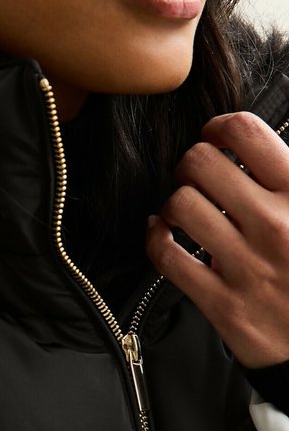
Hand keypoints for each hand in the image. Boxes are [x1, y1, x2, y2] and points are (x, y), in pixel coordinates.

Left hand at [145, 111, 288, 368]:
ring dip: (174, 202)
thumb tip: (256, 145)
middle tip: (196, 177)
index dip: (220, 127)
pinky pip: (166, 256)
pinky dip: (155, 238)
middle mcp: (275, 226)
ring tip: (185, 210)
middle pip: (201, 163)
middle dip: (191, 164)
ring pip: (180, 205)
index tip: (215, 136)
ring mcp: (247, 266)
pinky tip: (163, 235)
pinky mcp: (223, 303)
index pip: (246, 133)